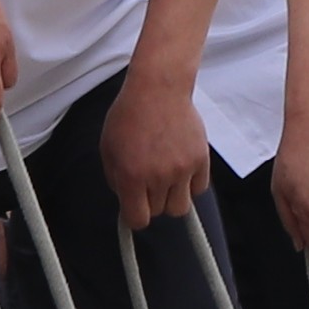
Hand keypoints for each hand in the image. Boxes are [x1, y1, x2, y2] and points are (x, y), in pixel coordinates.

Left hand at [101, 74, 213, 230]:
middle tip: (147, 181)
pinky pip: (199, 189)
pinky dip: (190, 184)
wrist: (158, 88)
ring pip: (181, 207)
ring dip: (172, 197)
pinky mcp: (201, 159)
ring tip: (165, 179)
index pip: (138, 220)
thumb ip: (116, 180)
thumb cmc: (129, 115)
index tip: (134, 207)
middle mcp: (158, 176)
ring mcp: (182, 169)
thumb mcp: (108, 149)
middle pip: (160, 212)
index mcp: (131, 176)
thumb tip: (126, 201)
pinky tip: (180, 169)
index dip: (135, 216)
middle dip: (152, 201)